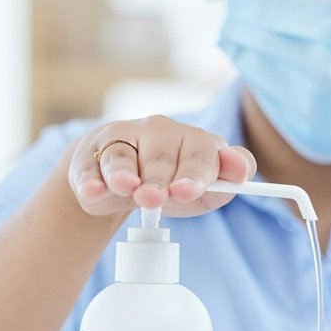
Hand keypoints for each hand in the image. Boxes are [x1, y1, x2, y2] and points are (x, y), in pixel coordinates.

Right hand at [68, 115, 256, 217]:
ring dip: (123, 173)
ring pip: (121, 155)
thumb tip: (242, 172)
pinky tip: (93, 191)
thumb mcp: (205, 188)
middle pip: (158, 156)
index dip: (194, 172)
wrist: (122, 180)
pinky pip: (89, 166)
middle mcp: (157, 132)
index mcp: (192, 139)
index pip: (199, 152)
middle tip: (155, 198)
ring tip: (126, 187)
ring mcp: (122, 140)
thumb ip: (230, 180)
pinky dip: (90, 180)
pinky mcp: (90, 155)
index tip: (188, 191)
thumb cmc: (172, 182)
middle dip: (157, 179)